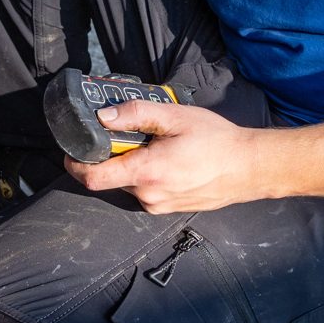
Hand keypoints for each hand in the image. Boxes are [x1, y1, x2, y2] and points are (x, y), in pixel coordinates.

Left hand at [63, 99, 281, 211]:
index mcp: (146, 173)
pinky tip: (167, 158)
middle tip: (126, 132)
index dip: (76, 163)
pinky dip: (146, 174)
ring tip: (155, 144)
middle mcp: (148, 196)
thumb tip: (104, 116)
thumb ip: (136, 114)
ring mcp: (158, 206)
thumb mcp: (175, 117)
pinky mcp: (168, 208)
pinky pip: (144, 190)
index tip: (72, 148)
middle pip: (110, 177)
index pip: (93, 178)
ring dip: (131, 164)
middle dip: (111, 155)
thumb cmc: (216, 141)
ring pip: (128, 183)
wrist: (250, 168)